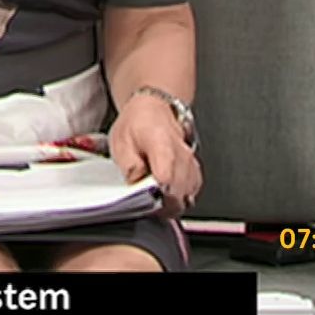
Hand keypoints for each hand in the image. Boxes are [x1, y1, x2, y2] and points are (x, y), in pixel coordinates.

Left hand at [110, 94, 202, 216]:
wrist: (153, 111)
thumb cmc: (137, 125)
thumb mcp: (121, 141)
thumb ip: (128, 164)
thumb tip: (135, 182)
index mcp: (162, 144)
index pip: (166, 177)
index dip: (155, 193)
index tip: (145, 196)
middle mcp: (182, 155)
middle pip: (179, 191)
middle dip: (161, 202)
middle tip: (145, 199)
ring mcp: (191, 164)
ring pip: (187, 195)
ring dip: (170, 201)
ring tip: (154, 194)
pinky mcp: (194, 171)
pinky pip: (191, 192)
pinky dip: (178, 197)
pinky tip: (165, 192)